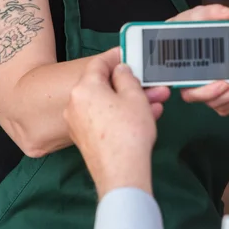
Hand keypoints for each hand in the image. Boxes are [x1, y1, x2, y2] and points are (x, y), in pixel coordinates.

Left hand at [64, 48, 169, 198]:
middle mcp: (75, 103)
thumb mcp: (134, 96)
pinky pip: (103, 118)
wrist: (121, 175)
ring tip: (153, 102)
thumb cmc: (129, 133)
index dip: (116, 57)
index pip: (99, 63)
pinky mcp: (84, 139)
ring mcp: (77, 123)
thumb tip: (121, 71)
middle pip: (103, 84)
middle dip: (128, 83)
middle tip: (147, 82)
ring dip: (128, 100)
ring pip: (106, 103)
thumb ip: (127, 76)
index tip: (129, 54)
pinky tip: (143, 117)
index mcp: (84, 88)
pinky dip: (120, 114)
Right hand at [168, 4, 228, 115]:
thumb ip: (209, 13)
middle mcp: (191, 86)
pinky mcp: (218, 91)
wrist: (186, 32)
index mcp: (180, 73)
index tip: (223, 83)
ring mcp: (205, 90)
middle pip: (209, 101)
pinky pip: (228, 102)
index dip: (206, 92)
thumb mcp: (193, 16)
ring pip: (221, 104)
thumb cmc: (185, 27)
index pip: (189, 91)